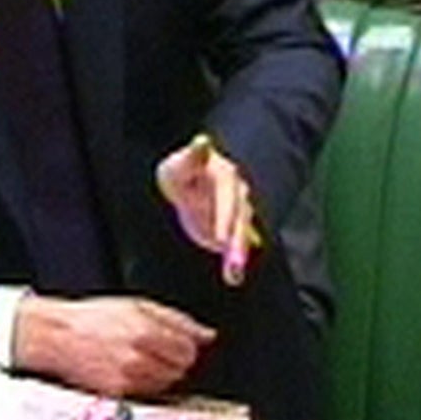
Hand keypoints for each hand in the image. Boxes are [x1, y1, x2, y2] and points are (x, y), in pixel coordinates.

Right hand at [12, 293, 215, 396]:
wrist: (58, 337)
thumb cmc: (94, 318)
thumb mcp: (138, 305)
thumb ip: (177, 320)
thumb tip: (208, 334)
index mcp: (145, 330)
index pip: (189, 349)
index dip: (187, 345)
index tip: (181, 342)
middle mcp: (139, 357)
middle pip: (181, 369)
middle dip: (177, 360)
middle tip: (159, 349)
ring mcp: (129, 379)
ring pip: (168, 384)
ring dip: (164, 373)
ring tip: (143, 358)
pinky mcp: (119, 394)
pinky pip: (149, 394)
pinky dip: (148, 384)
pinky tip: (132, 370)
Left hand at [155, 132, 260, 285]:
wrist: (187, 184)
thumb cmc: (180, 173)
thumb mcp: (179, 165)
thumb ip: (193, 157)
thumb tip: (202, 142)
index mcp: (224, 178)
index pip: (228, 199)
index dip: (225, 218)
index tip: (220, 239)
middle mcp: (237, 196)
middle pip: (240, 221)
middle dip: (236, 244)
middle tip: (233, 266)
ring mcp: (236, 214)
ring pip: (241, 236)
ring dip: (238, 256)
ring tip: (232, 276)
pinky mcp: (232, 230)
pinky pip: (237, 247)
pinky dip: (235, 263)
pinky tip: (233, 277)